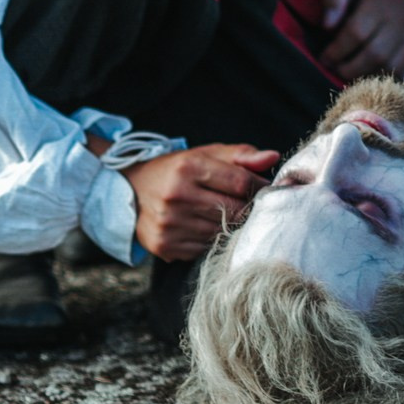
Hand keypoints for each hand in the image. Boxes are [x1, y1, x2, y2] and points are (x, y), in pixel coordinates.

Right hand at [124, 143, 280, 260]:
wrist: (130, 191)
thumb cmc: (177, 170)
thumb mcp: (206, 154)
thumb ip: (242, 155)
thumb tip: (273, 158)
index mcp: (188, 168)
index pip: (240, 182)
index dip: (260, 187)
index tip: (266, 188)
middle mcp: (176, 196)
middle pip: (234, 211)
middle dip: (248, 208)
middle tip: (251, 205)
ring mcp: (169, 224)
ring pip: (222, 232)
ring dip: (231, 226)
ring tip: (227, 215)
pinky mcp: (165, 246)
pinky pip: (205, 248)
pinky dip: (212, 240)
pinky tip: (206, 227)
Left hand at [319, 0, 403, 80]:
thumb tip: (326, 24)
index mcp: (380, 4)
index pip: (355, 33)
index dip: (336, 50)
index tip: (325, 58)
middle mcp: (401, 22)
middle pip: (373, 54)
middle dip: (350, 68)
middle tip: (338, 69)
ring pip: (391, 67)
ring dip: (368, 76)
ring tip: (354, 74)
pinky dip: (391, 80)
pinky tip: (377, 76)